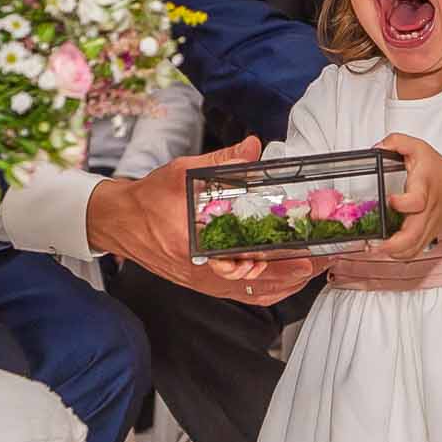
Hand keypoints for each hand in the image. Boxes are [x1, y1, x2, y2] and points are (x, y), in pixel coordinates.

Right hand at [88, 137, 320, 301]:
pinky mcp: (202, 284)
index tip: (306, 255)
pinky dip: (266, 288)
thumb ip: (221, 162)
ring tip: (312, 269)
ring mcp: (201, 282)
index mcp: (194, 246)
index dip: (280, 262)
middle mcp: (199, 272)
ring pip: (252, 293)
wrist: (118, 222)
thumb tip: (252, 148)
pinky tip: (285, 278)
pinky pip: (241, 293)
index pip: (246, 261)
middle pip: (257, 284)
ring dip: (285, 283)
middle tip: (323, 261)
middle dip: (294, 275)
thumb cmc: (147, 199)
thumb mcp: (182, 173)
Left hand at [371, 133, 441, 259]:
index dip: (403, 204)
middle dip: (392, 245)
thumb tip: (377, 147)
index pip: (417, 201)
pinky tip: (384, 251)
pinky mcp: (425, 236)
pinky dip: (398, 256)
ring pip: (412, 249)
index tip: (391, 200)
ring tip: (373, 249)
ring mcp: (426, 227)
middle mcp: (426, 211)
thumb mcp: (418, 148)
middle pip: (413, 235)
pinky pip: (413, 253)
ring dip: (392, 253)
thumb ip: (397, 142)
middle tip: (373, 245)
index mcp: (424, 188)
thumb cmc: (438, 171)